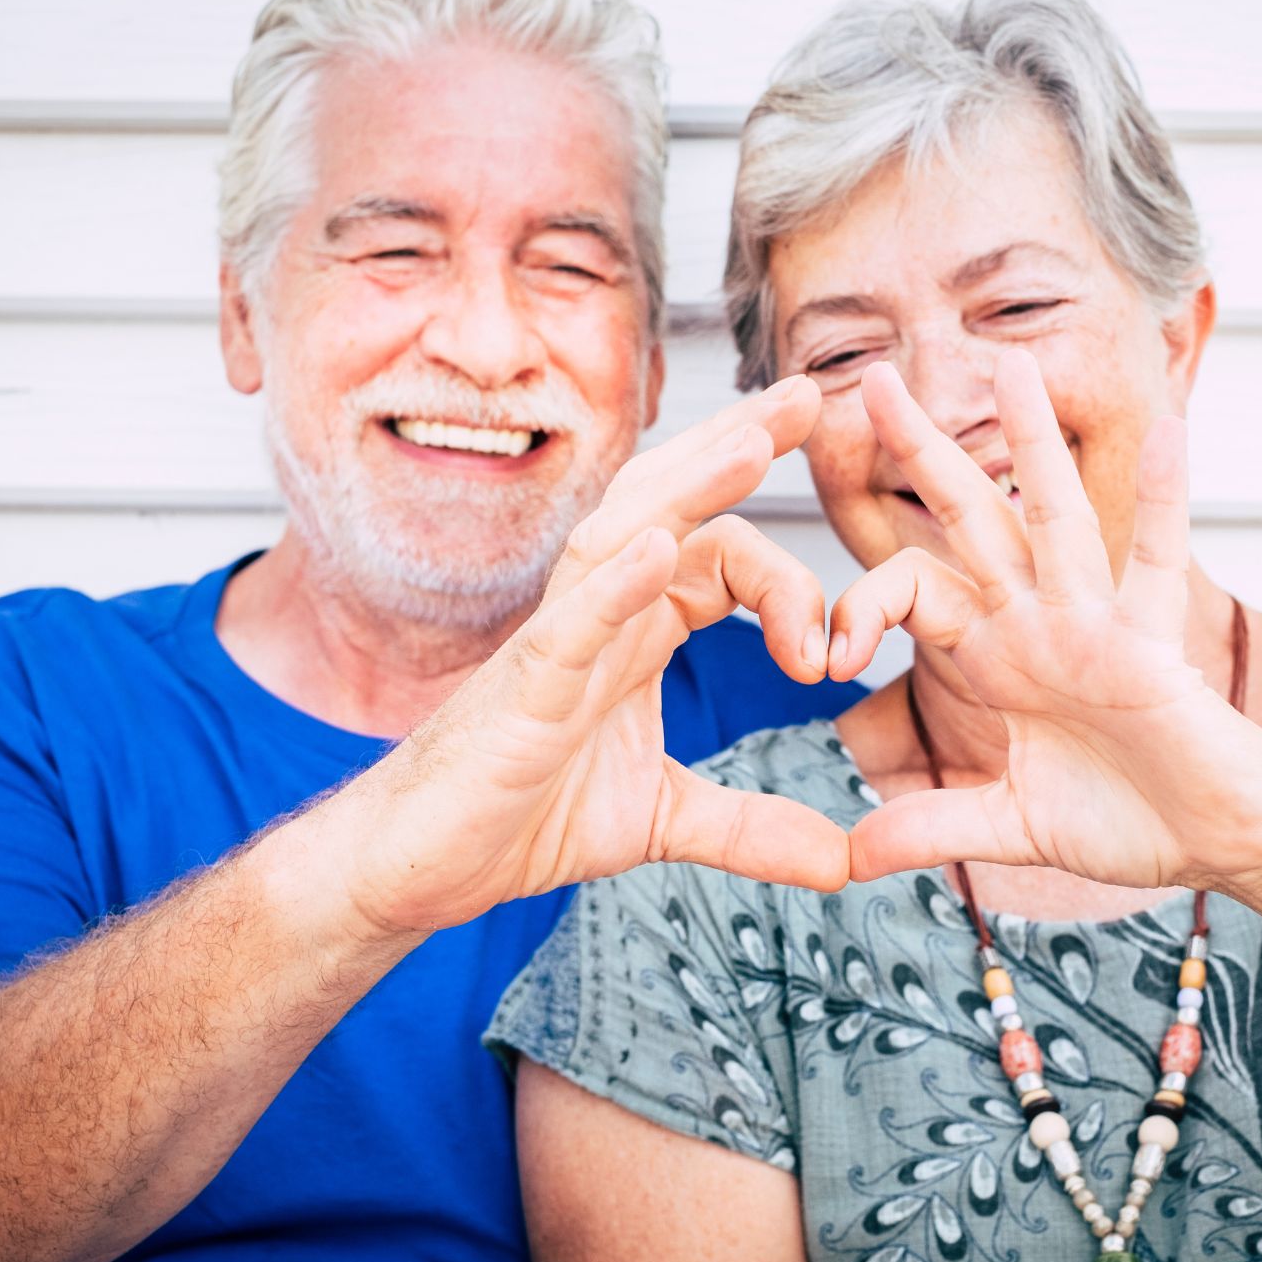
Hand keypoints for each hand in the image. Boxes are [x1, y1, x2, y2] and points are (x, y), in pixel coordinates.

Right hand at [336, 376, 849, 934]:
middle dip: (740, 444)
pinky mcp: (522, 689)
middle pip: (674, 504)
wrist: (418, 868)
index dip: (789, 585)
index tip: (830, 658)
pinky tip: (658, 549)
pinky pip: (570, 621)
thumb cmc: (517, 819)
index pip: (721, 558)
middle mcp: (600, 616)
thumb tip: (843, 861)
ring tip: (754, 443)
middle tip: (812, 394)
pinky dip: (616, 584)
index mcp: (636, 631)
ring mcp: (557, 643)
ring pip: (625, 535)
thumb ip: (752, 828)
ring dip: (691, 487)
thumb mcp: (663, 821)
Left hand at [829, 352, 1261, 891]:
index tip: (825, 661)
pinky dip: (1165, 500)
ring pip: (1054, 517)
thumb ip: (934, 826)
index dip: (863, 609)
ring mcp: (1095, 626)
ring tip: (1010, 363)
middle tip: (871, 379)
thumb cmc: (1132, 820)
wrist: (1220, 844)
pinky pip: (1157, 564)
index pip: (914, 592)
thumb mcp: (1011, 824)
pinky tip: (1170, 431)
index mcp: (1001, 655)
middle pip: (969, 519)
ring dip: (1033, 442)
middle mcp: (1040, 622)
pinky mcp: (1150, 648)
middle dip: (921, 450)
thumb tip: (851, 857)